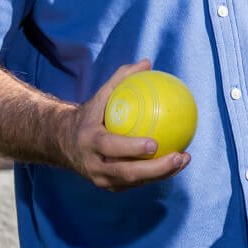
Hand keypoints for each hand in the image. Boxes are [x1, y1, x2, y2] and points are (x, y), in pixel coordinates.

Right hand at [61, 60, 190, 190]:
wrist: (64, 143)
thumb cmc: (90, 115)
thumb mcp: (100, 96)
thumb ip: (121, 79)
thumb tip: (147, 62)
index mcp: (90, 142)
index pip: (111, 147)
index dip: (131, 149)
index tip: (154, 144)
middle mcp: (94, 165)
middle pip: (126, 172)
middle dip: (155, 168)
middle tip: (178, 155)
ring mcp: (102, 179)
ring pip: (135, 181)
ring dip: (162, 173)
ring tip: (184, 158)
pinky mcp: (111, 186)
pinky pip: (137, 182)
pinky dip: (158, 175)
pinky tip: (178, 161)